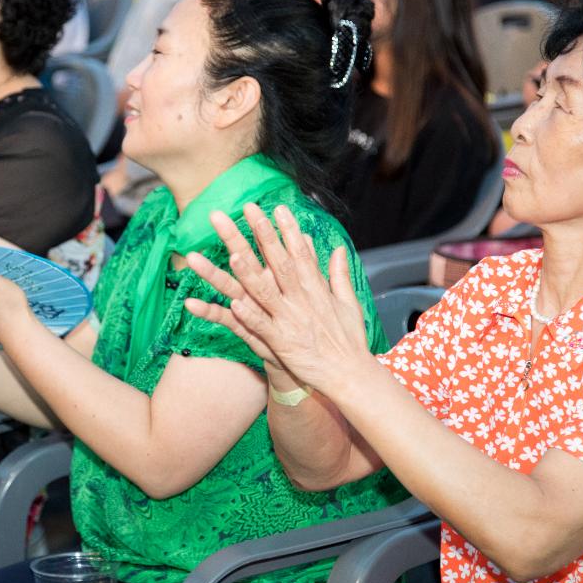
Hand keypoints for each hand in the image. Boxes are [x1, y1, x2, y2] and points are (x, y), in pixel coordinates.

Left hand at [183, 204, 371, 395]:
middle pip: (279, 262)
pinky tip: (232, 304)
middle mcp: (302, 300)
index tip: (276, 207)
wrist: (350, 375)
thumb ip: (339, 274)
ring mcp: (290, 320)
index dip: (287, 229)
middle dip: (263, 235)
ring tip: (231, 252)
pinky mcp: (281, 343)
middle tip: (248, 211)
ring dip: (248, 271)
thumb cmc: (349, 340)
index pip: (300, 252)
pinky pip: (260, 327)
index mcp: (316, 289)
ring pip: (264, 291)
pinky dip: (248, 315)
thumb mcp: (349, 302)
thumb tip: (338, 249)